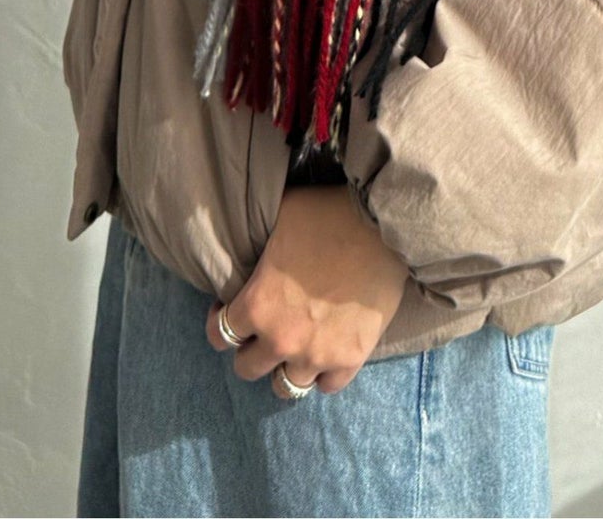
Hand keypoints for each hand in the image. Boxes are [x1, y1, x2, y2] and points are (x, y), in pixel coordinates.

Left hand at [205, 184, 409, 396]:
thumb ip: (256, 244)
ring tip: (294, 346)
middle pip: (247, 368)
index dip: (221, 321)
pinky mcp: (351, 358)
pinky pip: (327, 386)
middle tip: (264, 329)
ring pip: (285, 387)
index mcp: (257, 305)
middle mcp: (281, 339)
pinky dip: (322, 374)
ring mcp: (317, 354)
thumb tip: (245, 241)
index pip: (220, 335)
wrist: (383, 227)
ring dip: (285, 367)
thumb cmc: (327, 215)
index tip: (232, 309)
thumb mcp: (279, 217)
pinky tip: (324, 353)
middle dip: (251, 349)